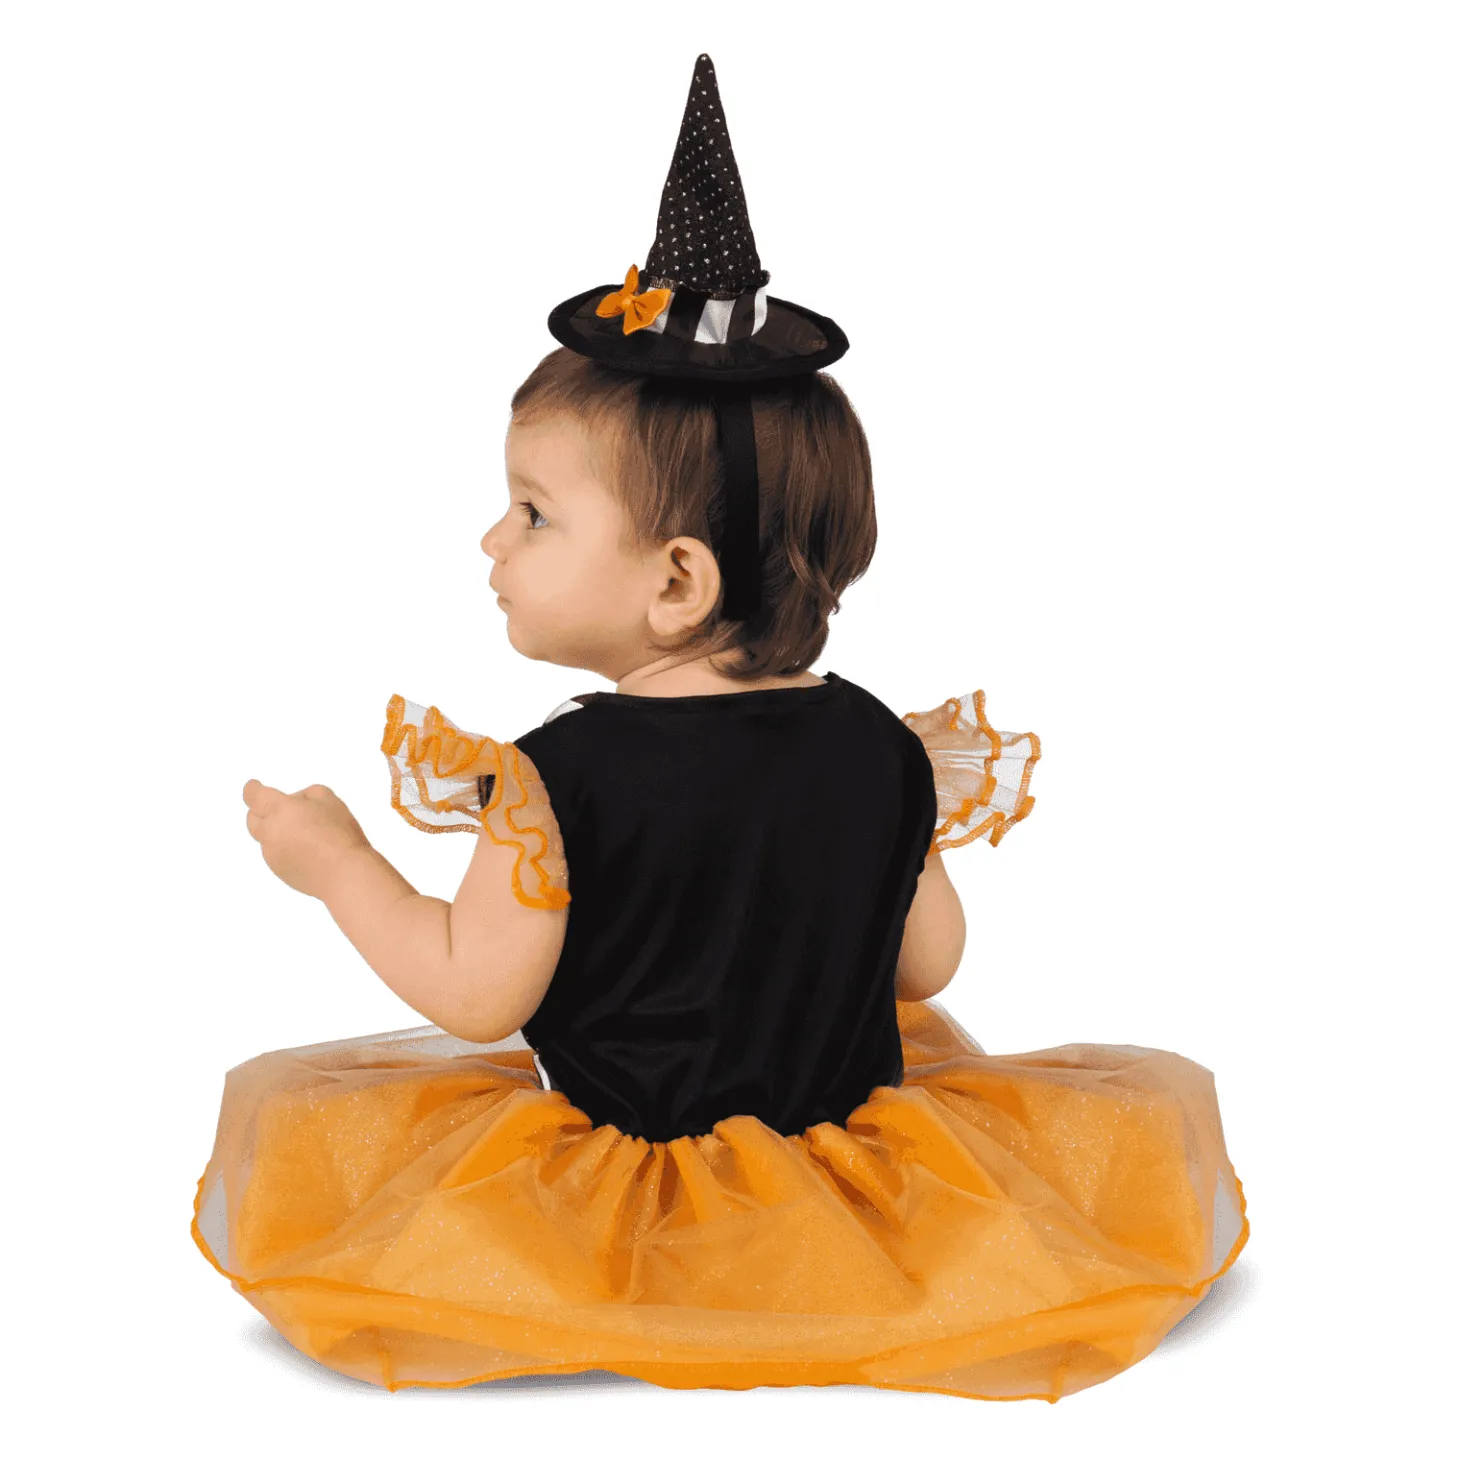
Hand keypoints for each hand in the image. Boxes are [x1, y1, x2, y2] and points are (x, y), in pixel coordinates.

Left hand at [243, 779, 370, 898]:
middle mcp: (269, 832)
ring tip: (306, 834)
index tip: (253, 786)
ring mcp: (272, 854)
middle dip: (262, 811)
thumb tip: (296, 803)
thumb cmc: (339, 834)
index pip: (254, 796)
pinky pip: (276, 854)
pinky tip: (308, 850)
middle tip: (281, 810)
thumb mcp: (329, 799)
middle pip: (252, 818)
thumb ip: (307, 794)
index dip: (252, 789)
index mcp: (280, 809)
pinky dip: (286, 849)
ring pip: (266, 838)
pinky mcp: (279, 871)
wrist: (344, 874)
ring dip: (277, 832)